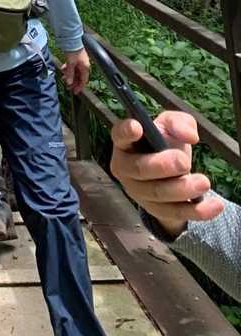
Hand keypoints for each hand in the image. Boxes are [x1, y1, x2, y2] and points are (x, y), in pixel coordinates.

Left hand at [61, 48, 89, 93]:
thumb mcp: (70, 64)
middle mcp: (84, 65)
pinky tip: (63, 69)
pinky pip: (73, 66)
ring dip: (70, 76)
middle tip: (68, 87)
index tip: (75, 92)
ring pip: (75, 72)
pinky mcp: (75, 58)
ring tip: (64, 78)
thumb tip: (69, 83)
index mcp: (85, 68)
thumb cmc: (73, 51)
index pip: (83, 80)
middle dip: (74, 82)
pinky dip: (68, 69)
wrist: (72, 39)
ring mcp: (80, 62)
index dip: (79, 87)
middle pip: (79, 77)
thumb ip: (70, 74)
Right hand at [110, 110, 223, 236]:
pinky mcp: (154, 210)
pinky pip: (175, 213)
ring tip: (204, 182)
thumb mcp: (172, 125)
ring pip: (157, 193)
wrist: (170, 174)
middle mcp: (125, 167)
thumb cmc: (165, 143)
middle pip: (139, 168)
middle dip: (162, 166)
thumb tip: (189, 136)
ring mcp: (137, 191)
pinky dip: (197, 210)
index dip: (126, 131)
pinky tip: (215, 205)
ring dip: (182, 189)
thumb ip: (179, 122)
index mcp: (125, 142)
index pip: (119, 134)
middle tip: (184, 162)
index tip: (138, 127)